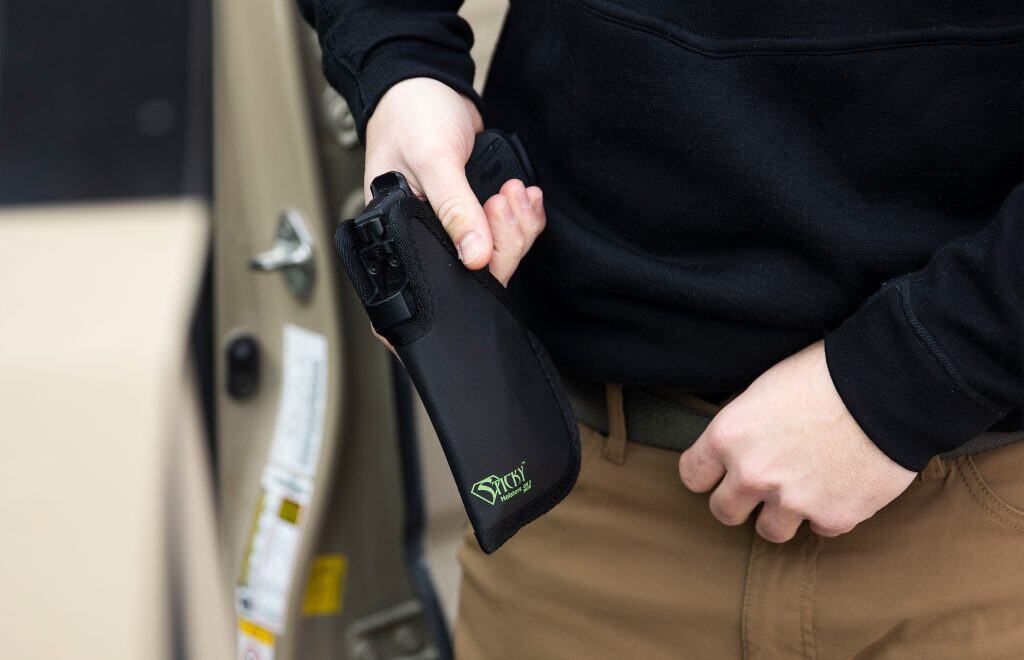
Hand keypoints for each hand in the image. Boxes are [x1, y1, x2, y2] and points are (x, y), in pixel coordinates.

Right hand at [365, 78, 544, 282]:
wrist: (427, 82)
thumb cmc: (412, 115)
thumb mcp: (434, 160)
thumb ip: (455, 209)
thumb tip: (476, 257)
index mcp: (403, 231)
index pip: (449, 271)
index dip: (483, 257)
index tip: (494, 216)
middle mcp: (429, 232)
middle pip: (484, 265)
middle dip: (508, 234)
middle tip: (505, 197)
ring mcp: (456, 222)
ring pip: (501, 248)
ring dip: (519, 222)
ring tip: (515, 189)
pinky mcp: (477, 207)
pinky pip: (510, 228)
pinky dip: (524, 215)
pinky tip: (524, 193)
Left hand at [678, 341, 915, 542]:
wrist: (888, 385)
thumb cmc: (824, 373)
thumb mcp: (763, 388)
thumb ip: (741, 424)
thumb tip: (734, 443)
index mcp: (729, 437)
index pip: (692, 476)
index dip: (707, 474)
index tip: (720, 472)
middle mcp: (753, 474)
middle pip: (723, 512)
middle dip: (739, 501)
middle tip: (761, 486)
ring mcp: (793, 500)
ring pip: (769, 531)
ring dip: (781, 515)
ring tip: (800, 490)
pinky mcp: (834, 516)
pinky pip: (820, 529)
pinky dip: (828, 513)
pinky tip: (839, 486)